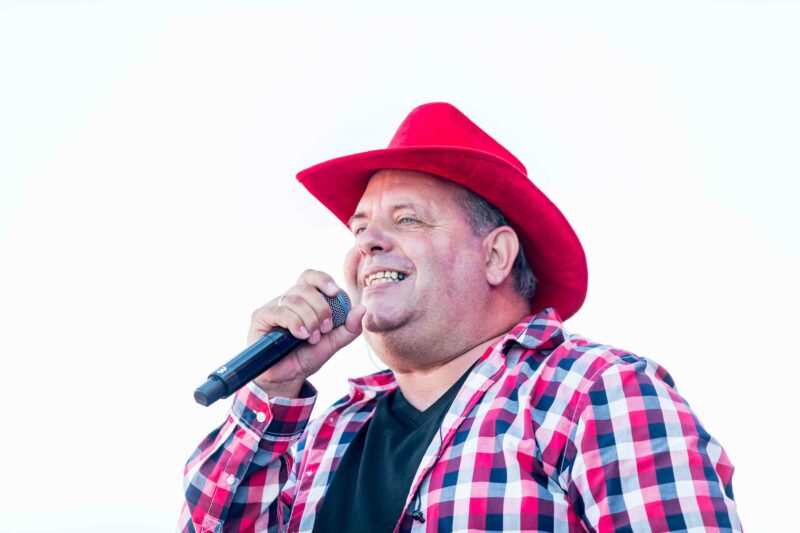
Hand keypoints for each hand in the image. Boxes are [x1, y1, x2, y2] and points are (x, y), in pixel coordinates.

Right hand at [248, 270, 365, 397]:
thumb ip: (349, 328)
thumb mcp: (333, 343)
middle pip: (305, 288)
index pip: (311, 277)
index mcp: (305, 300)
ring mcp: (273, 307)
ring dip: (309, 319)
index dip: (323, 280)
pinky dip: (295, 322)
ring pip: (294, 300)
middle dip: (321, 308)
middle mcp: (288, 300)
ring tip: (312, 338)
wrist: (288, 378)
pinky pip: (280, 311)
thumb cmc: (307, 356)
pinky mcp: (261, 317)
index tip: (335, 293)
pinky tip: (301, 335)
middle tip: (325, 329)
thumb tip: (362, 308)